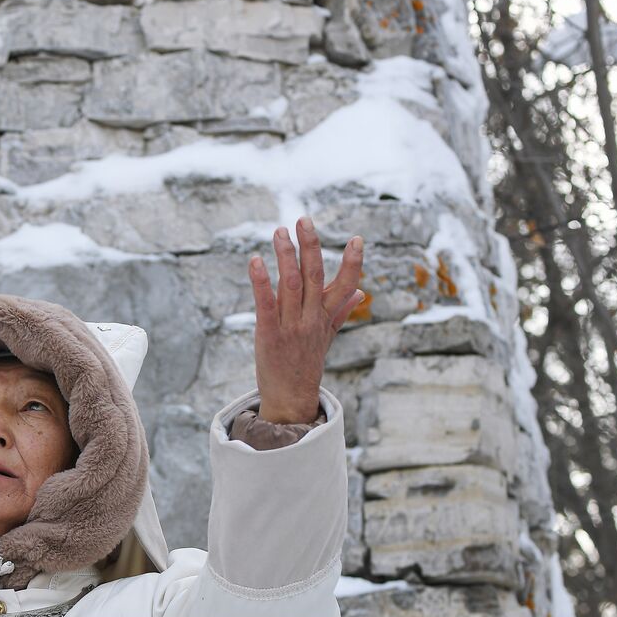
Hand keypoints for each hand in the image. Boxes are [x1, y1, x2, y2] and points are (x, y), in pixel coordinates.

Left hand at [248, 216, 364, 423]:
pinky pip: (266, 304)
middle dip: (311, 246)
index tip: (357, 239)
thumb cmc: (307, 363)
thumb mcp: (327, 337)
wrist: (290, 397)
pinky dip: (261, 282)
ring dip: (286, 256)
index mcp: (326, 318)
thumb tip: (360, 293)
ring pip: (291, 284)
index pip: (346, 286)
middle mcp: (311, 319)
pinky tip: (255, 261)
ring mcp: (291, 327)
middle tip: (304, 219)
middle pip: (315, 277)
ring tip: (280, 232)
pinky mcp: (269, 334)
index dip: (352, 263)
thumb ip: (340, 311)